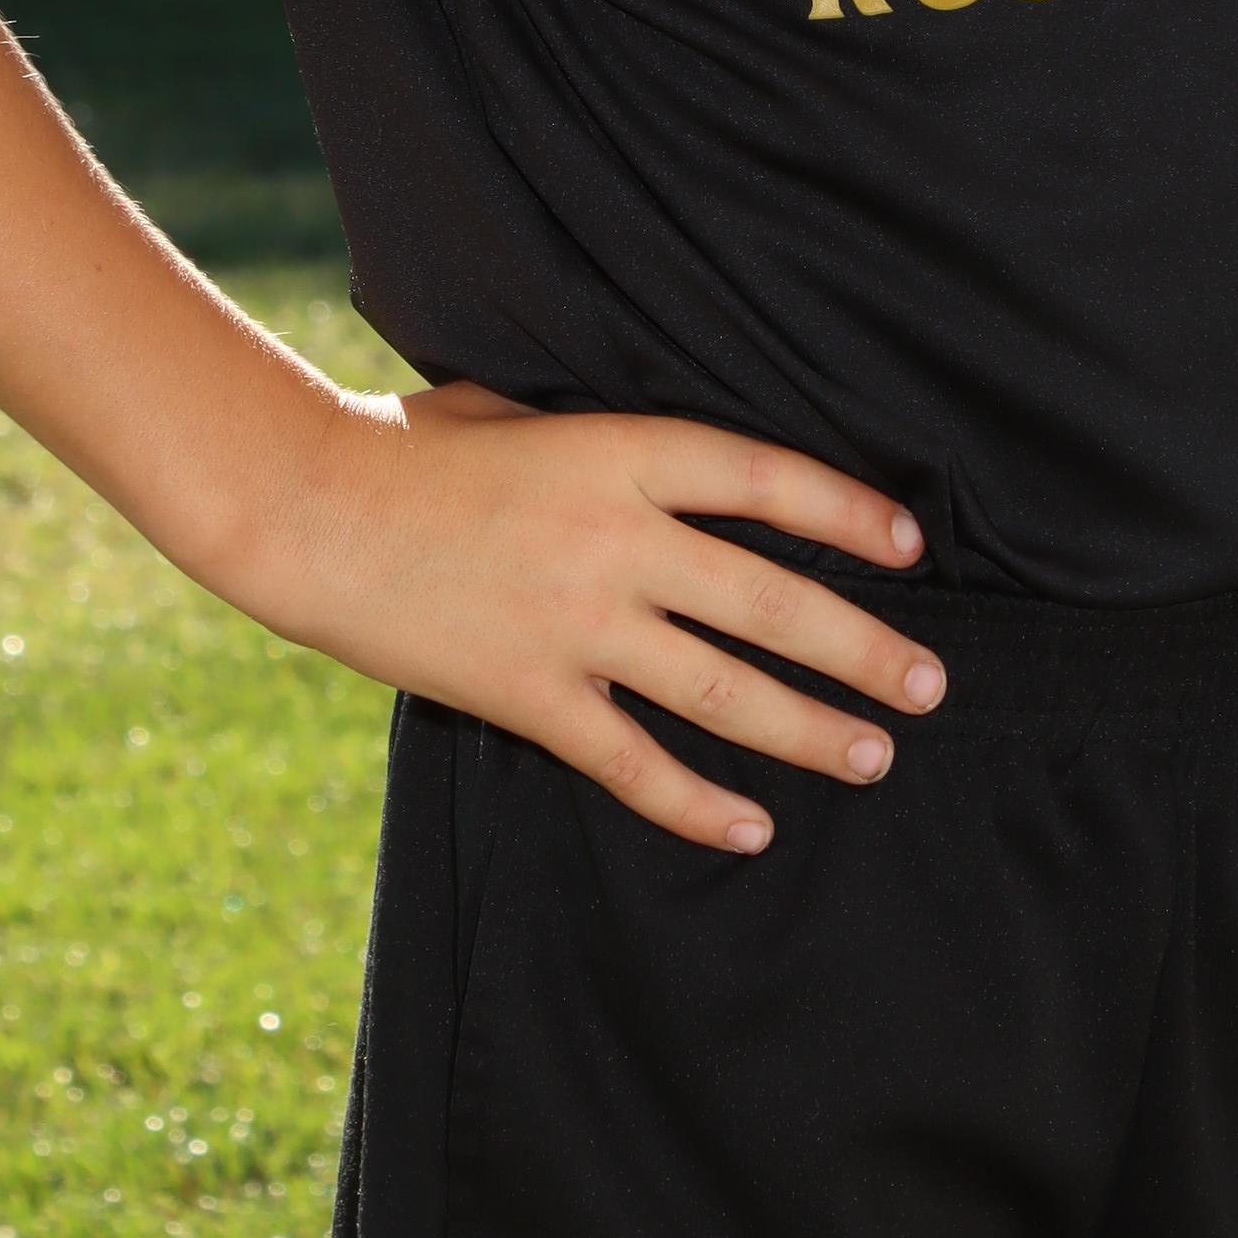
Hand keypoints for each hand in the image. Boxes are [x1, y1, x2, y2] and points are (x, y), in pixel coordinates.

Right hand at [274, 380, 944, 853]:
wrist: (308, 510)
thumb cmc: (411, 445)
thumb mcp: (524, 410)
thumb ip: (609, 445)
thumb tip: (680, 467)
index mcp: (619, 452)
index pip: (765, 481)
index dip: (846, 515)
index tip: (910, 547)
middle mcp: (615, 541)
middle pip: (770, 600)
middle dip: (863, 648)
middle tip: (930, 685)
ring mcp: (575, 625)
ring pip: (723, 691)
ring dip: (810, 729)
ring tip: (874, 753)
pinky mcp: (529, 695)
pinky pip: (633, 762)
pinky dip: (697, 803)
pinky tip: (753, 828)